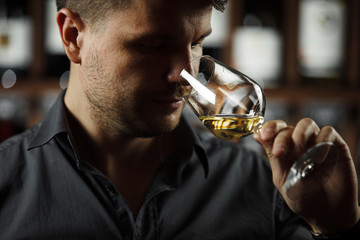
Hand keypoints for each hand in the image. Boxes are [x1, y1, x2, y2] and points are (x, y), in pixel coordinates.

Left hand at [254, 118, 359, 233]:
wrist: (328, 214)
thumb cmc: (304, 197)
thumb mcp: (284, 179)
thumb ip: (274, 158)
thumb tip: (257, 135)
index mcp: (284, 149)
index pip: (274, 130)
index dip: (268, 128)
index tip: (264, 136)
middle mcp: (299, 143)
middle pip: (287, 127)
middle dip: (281, 138)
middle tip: (280, 152)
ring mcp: (317, 142)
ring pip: (306, 124)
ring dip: (299, 135)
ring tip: (299, 153)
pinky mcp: (336, 146)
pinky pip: (328, 132)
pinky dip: (321, 141)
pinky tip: (318, 159)